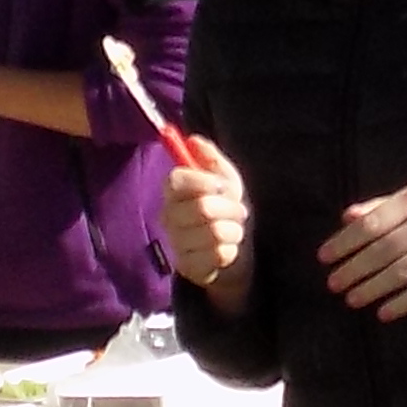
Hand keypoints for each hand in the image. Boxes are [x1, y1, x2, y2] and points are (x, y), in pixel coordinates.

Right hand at [162, 143, 252, 292]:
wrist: (232, 249)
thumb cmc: (225, 209)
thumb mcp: (224, 180)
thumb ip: (210, 159)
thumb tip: (193, 139)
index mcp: (173, 191)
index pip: (176, 180)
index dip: (204, 182)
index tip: (222, 186)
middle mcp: (168, 216)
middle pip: (203, 208)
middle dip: (230, 208)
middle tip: (239, 211)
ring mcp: (176, 243)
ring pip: (215, 232)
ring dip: (234, 230)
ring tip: (233, 230)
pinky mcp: (188, 267)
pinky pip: (219, 254)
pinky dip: (231, 250)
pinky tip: (227, 249)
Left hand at [316, 184, 406, 323]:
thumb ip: (381, 206)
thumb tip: (346, 218)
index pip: (370, 224)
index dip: (344, 242)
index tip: (324, 257)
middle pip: (381, 250)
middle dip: (353, 269)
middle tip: (333, 283)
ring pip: (399, 273)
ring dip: (371, 288)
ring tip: (351, 299)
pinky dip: (401, 303)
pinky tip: (383, 312)